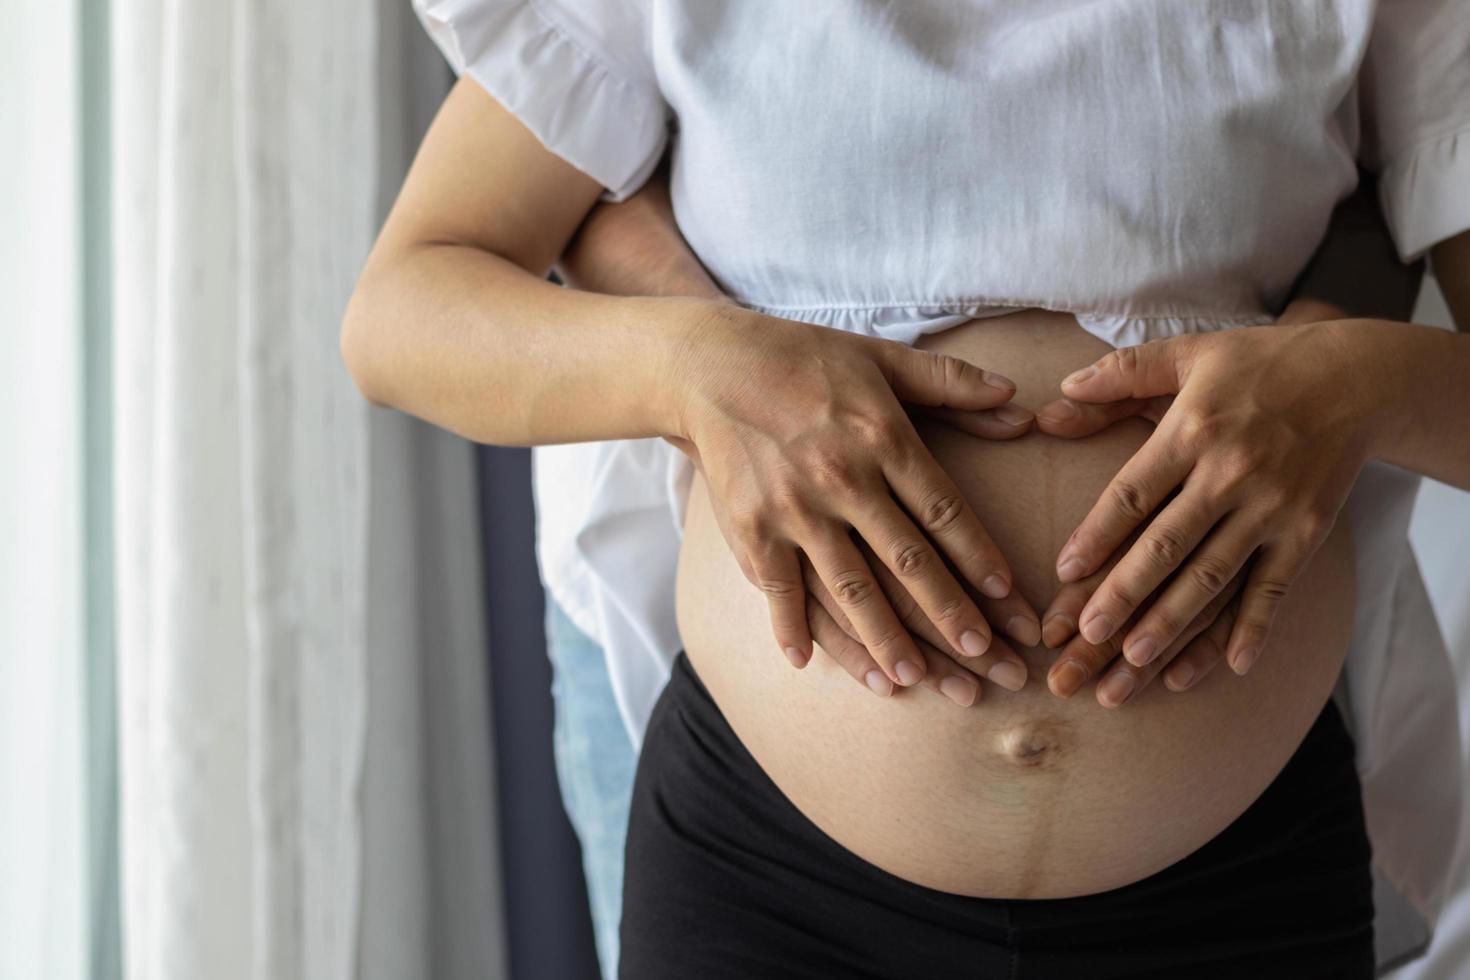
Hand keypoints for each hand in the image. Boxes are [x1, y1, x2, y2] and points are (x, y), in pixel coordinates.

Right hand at [670, 303, 1040, 689]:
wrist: (712, 364)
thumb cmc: (805, 359)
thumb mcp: (883, 357)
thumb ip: (952, 382)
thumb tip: (1020, 401)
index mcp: (883, 437)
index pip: (945, 510)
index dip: (980, 558)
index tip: (1009, 599)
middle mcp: (843, 478)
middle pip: (908, 562)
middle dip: (950, 617)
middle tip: (988, 661)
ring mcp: (795, 509)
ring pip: (850, 588)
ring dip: (884, 640)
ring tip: (913, 680)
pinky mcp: (751, 528)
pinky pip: (779, 590)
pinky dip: (791, 628)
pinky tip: (807, 663)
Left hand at [1034, 321, 1378, 677]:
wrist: (1359, 375)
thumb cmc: (1259, 364)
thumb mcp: (1188, 353)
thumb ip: (1120, 376)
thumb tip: (1055, 401)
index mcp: (1192, 430)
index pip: (1132, 493)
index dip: (1096, 535)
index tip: (1064, 573)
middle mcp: (1230, 473)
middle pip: (1166, 545)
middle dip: (1123, 595)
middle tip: (1085, 637)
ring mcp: (1272, 506)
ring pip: (1213, 575)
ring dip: (1172, 622)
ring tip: (1134, 660)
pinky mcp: (1307, 530)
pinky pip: (1275, 586)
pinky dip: (1254, 628)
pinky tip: (1230, 666)